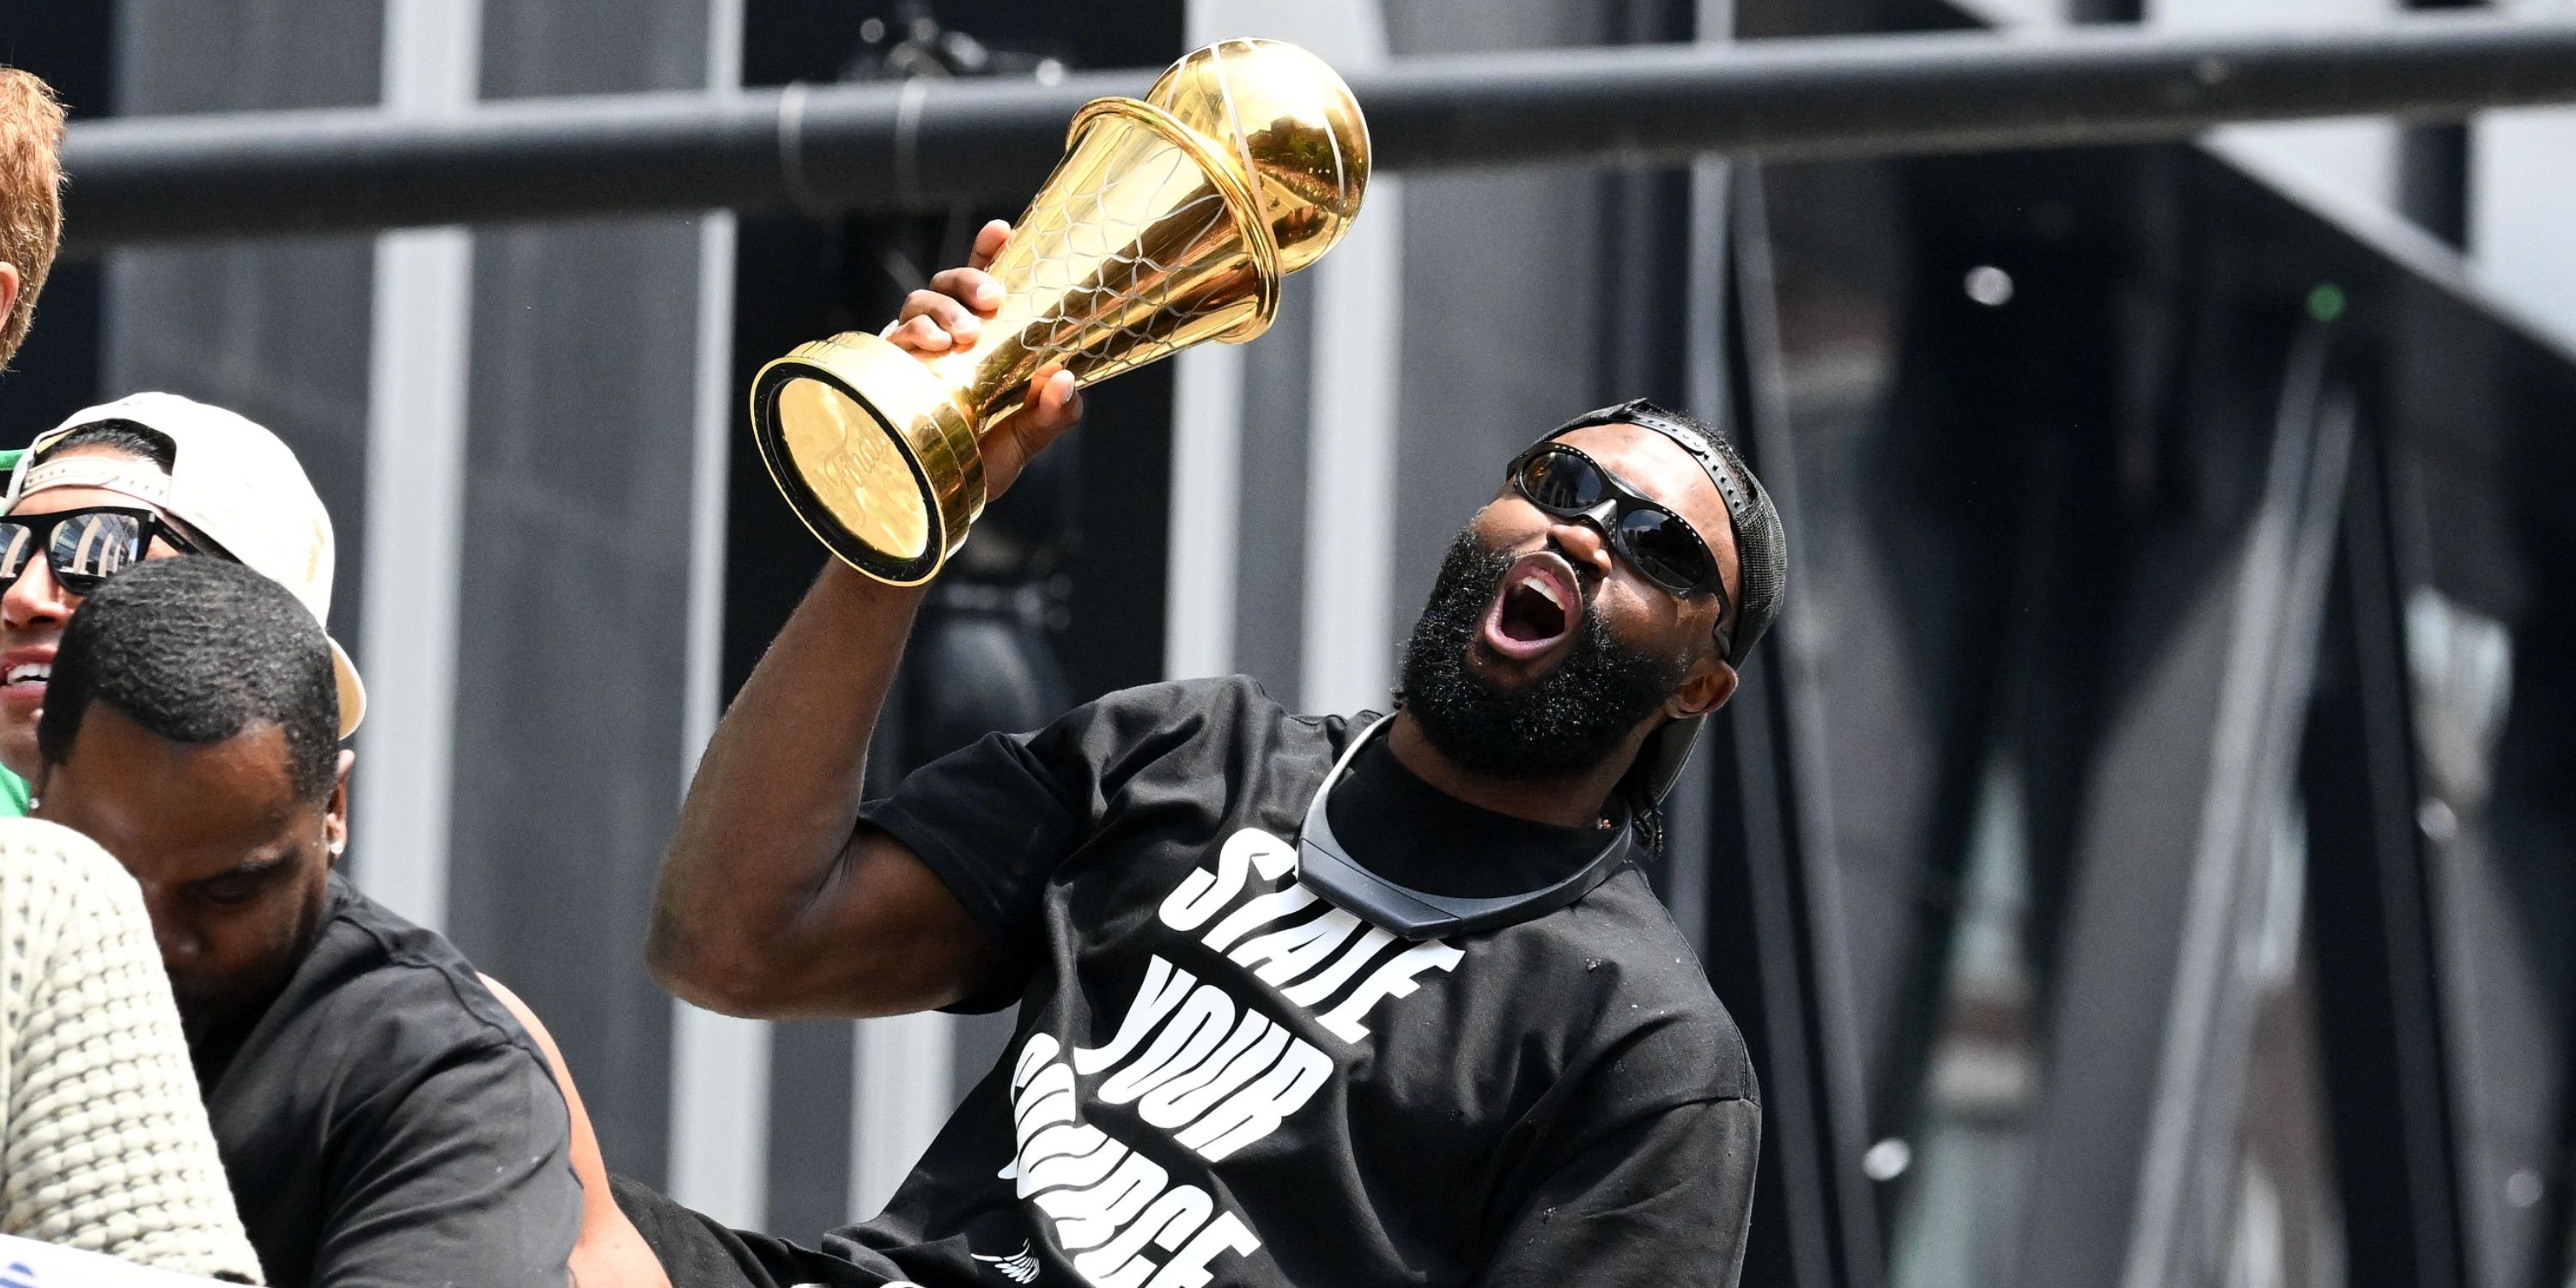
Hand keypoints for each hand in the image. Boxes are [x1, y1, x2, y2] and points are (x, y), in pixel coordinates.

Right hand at [886, 219, 1082, 498]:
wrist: (925, 505)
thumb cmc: (973, 467)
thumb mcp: (1021, 444)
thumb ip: (1049, 416)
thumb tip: (1064, 380)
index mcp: (977, 345)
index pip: (979, 288)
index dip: (987, 253)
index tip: (1001, 230)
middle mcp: (939, 340)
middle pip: (945, 283)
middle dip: (967, 279)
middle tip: (992, 302)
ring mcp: (908, 353)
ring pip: (916, 302)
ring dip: (940, 310)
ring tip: (960, 337)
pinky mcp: (881, 372)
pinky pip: (889, 337)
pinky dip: (910, 333)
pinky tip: (928, 347)